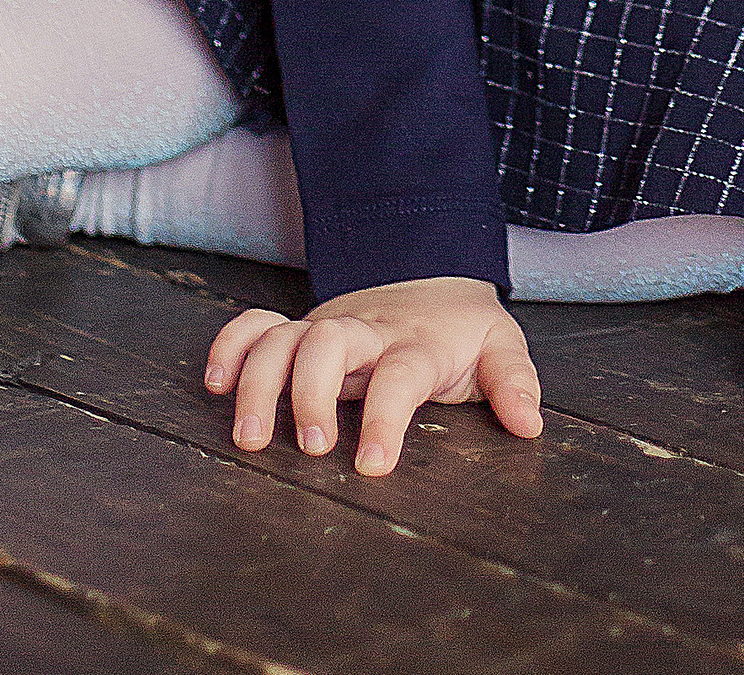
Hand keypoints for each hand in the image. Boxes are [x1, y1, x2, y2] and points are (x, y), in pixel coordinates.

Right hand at [203, 275, 541, 473]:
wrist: (432, 276)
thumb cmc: (461, 330)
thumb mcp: (499, 348)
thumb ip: (514, 383)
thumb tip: (528, 424)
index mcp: (415, 343)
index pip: (399, 374)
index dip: (384, 417)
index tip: (371, 466)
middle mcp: (365, 331)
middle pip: (328, 342)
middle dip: (309, 393)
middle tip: (309, 449)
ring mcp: (326, 326)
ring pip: (281, 338)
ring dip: (258, 382)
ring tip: (249, 438)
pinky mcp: (299, 327)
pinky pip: (254, 323)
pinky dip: (230, 346)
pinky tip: (214, 384)